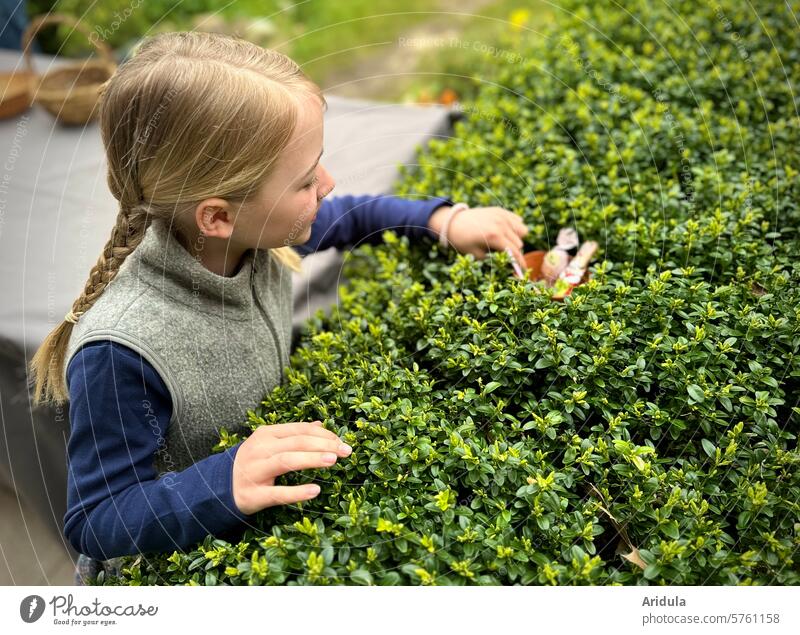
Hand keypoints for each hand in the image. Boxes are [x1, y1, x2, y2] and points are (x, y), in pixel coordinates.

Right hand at [232, 420, 351, 514]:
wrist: (218, 487)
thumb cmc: (252, 463)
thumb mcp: (270, 444)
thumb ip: (294, 434)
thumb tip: (320, 424)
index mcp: (266, 435)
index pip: (300, 429)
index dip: (323, 434)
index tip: (341, 441)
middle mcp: (260, 449)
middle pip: (297, 442)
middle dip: (324, 444)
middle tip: (346, 451)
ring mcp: (255, 471)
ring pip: (287, 461)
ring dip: (312, 459)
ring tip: (333, 460)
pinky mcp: (253, 495)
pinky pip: (278, 493)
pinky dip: (297, 492)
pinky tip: (315, 491)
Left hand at [428, 205, 528, 275]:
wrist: (453, 223)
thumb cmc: (462, 241)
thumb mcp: (477, 255)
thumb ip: (494, 259)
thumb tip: (508, 263)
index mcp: (494, 236)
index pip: (514, 252)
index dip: (519, 262)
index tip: (523, 269)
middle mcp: (501, 224)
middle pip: (519, 243)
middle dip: (514, 251)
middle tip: (504, 254)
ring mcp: (502, 216)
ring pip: (522, 231)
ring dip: (516, 239)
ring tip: (505, 242)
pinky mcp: (501, 211)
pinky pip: (517, 220)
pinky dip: (514, 227)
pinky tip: (505, 231)